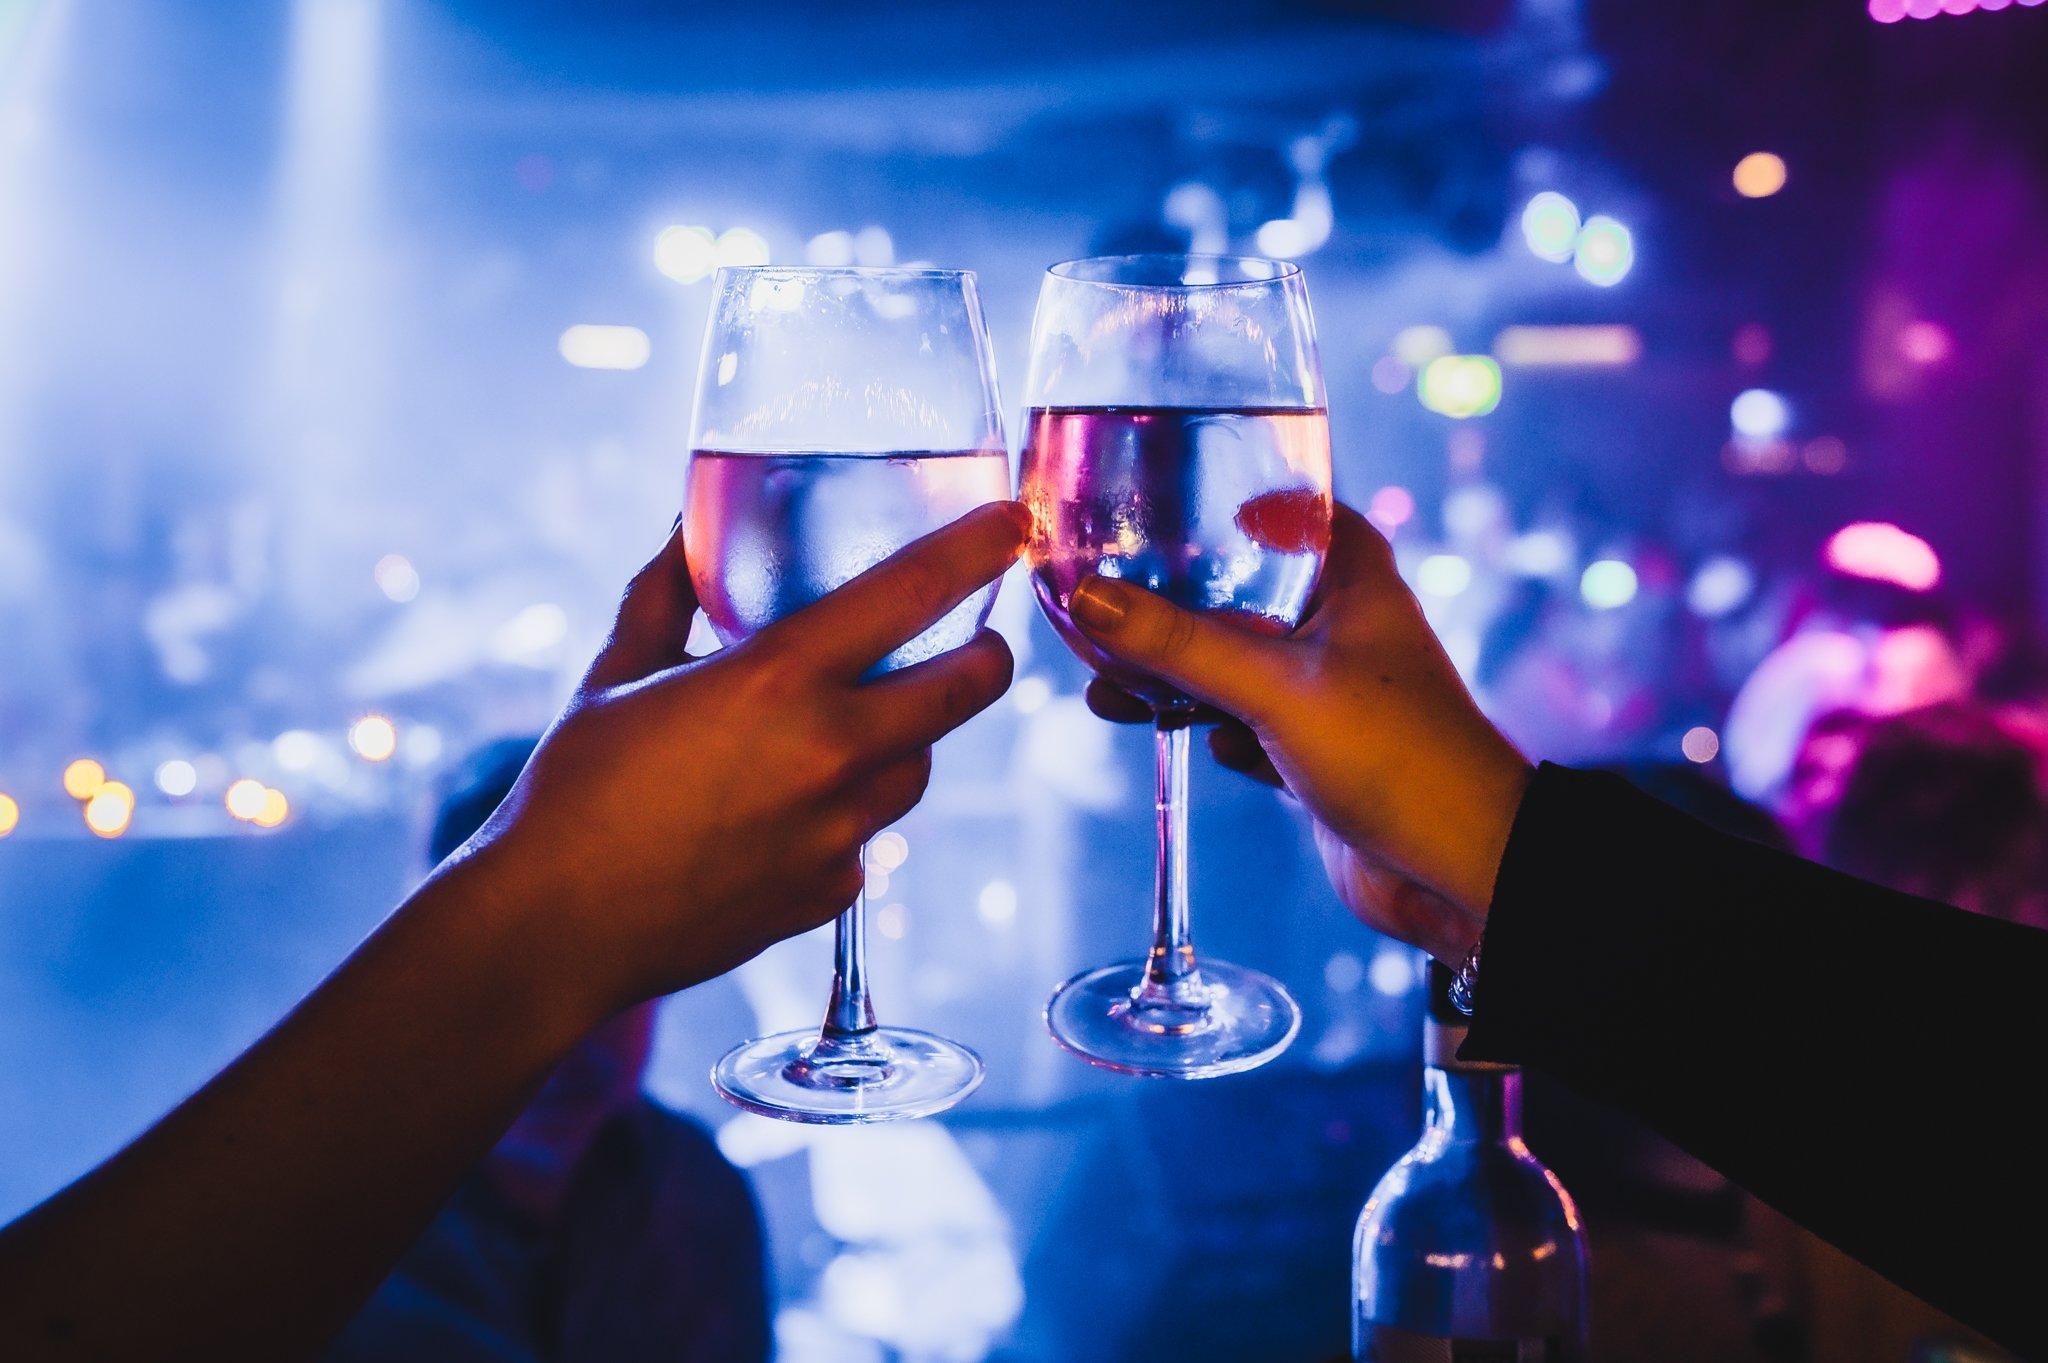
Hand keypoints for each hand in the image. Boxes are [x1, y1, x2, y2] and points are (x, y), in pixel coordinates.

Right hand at [452, 500, 1030, 1011]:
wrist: (555, 929)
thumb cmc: (574, 790)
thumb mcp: (616, 672)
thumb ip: (666, 593)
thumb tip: (686, 528)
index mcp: (779, 680)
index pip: (913, 593)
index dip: (978, 550)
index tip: (1014, 525)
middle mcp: (830, 753)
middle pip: (967, 690)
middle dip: (988, 657)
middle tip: (979, 642)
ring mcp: (839, 832)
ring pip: (920, 768)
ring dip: (911, 739)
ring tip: (860, 726)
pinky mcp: (831, 893)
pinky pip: (869, 839)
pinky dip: (848, 816)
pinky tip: (790, 813)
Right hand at [1070, 504, 1530, 961]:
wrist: (1463, 872)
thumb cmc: (1399, 757)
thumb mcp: (1276, 688)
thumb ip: (1180, 643)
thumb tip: (1086, 597)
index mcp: (1354, 579)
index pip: (1288, 510)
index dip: (1225, 502)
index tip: (1155, 500)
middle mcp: (1343, 625)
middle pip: (1241, 594)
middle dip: (1172, 603)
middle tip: (1099, 599)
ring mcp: (1328, 691)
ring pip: (1233, 666)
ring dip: (1175, 674)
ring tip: (1104, 684)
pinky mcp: (1315, 752)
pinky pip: (1243, 724)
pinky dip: (1206, 727)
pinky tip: (1173, 733)